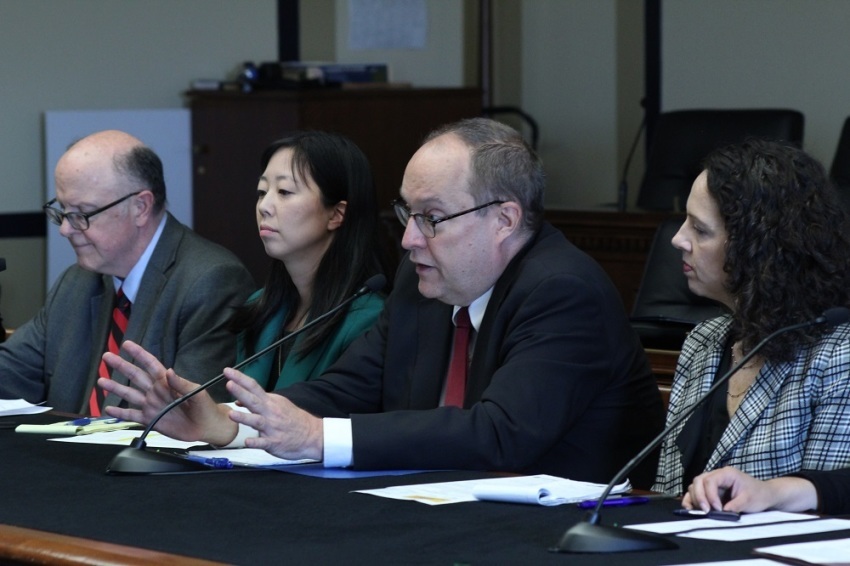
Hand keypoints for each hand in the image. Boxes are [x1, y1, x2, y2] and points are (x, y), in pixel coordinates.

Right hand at [100, 340, 236, 444]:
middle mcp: (156, 391)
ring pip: (129, 394)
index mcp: (167, 382)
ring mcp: (151, 405)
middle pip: (135, 376)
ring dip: (115, 388)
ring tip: (101, 381)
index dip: (139, 354)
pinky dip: (120, 413)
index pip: (150, 364)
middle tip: (107, 356)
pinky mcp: (150, 419)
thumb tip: (169, 371)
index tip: (127, 344)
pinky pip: (132, 415)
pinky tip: (107, 409)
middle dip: (121, 366)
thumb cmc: (204, 407)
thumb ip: (181, 383)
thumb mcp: (196, 392)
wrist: (206, 427)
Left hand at [222, 367, 323, 460]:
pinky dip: (256, 442)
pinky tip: (247, 441)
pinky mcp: (275, 442)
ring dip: (244, 417)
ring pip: (256, 421)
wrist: (312, 434)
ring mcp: (272, 428)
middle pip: (253, 401)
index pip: (254, 387)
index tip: (228, 371)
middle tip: (229, 384)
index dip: (240, 378)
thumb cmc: (292, 419)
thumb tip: (238, 400)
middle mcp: (270, 413)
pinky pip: (264, 442)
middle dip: (240, 392)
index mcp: (270, 402)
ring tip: (232, 414)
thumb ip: (257, 402)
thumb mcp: (277, 405)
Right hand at [683, 466, 817, 513]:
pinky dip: (692, 500)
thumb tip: (721, 512)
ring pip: (695, 486)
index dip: (710, 495)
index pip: (710, 481)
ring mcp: (713, 483)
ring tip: (702, 512)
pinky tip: (692, 509)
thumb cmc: (759, 495)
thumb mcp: (749, 500)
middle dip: (699, 497)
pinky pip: (696, 493)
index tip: (716, 509)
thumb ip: (735, 505)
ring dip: (695, 499)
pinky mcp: (710, 491)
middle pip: (698, 481)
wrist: (765, 495)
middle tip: (706, 511)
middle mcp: (717, 475)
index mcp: (727, 473)